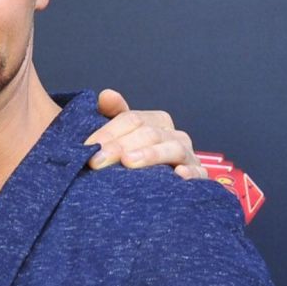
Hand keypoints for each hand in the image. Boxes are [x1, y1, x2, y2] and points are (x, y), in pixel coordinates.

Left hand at [85, 89, 206, 178]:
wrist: (156, 190)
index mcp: (157, 122)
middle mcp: (174, 136)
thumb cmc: (135, 160)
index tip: (88, 146)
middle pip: (149, 134)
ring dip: (150, 155)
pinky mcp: (198, 177)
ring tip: (128, 162)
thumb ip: (112, 114)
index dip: (109, 131)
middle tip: (97, 161)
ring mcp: (188, 156)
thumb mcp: (121, 136)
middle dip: (121, 146)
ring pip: (173, 149)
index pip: (132, 119)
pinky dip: (190, 172)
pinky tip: (178, 175)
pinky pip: (198, 172)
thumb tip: (106, 95)